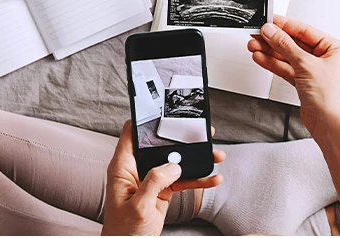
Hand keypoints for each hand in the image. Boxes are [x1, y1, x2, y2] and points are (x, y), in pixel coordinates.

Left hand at [101, 121, 224, 235]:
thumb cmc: (123, 231)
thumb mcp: (138, 206)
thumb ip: (154, 182)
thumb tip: (173, 166)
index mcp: (123, 167)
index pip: (131, 134)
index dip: (145, 121)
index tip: (164, 112)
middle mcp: (137, 170)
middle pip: (160, 146)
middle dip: (182, 140)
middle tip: (202, 134)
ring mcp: (150, 180)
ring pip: (176, 163)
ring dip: (196, 161)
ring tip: (216, 157)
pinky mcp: (161, 191)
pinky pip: (182, 181)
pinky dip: (197, 181)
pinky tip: (212, 180)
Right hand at [248, 15, 339, 138]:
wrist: (331, 126)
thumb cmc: (331, 98)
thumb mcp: (305, 64)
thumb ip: (285, 46)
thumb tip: (272, 31)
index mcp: (334, 49)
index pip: (305, 31)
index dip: (285, 25)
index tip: (269, 21)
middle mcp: (325, 59)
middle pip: (294, 43)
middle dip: (274, 40)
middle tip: (257, 34)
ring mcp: (313, 72)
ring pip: (288, 56)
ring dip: (270, 51)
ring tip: (254, 45)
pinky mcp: (304, 83)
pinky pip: (286, 69)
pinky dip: (273, 64)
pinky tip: (261, 58)